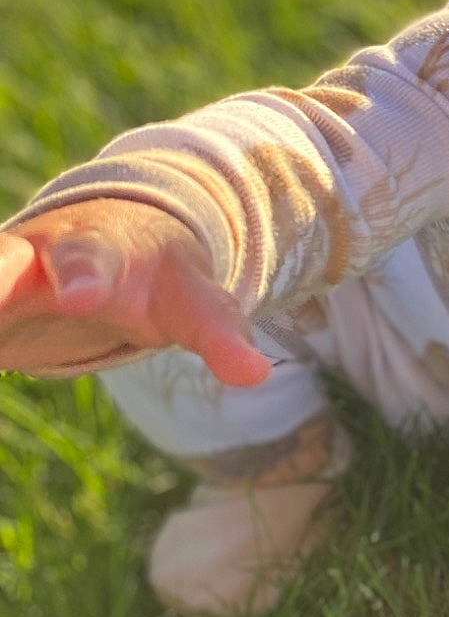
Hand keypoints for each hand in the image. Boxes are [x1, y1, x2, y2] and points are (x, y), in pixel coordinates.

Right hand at [0, 200, 270, 386]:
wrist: (113, 242)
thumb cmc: (158, 274)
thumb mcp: (193, 300)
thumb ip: (220, 332)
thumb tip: (256, 374)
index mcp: (99, 250)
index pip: (91, 259)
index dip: (85, 273)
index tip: (81, 290)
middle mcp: (34, 257)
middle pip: (3, 261)